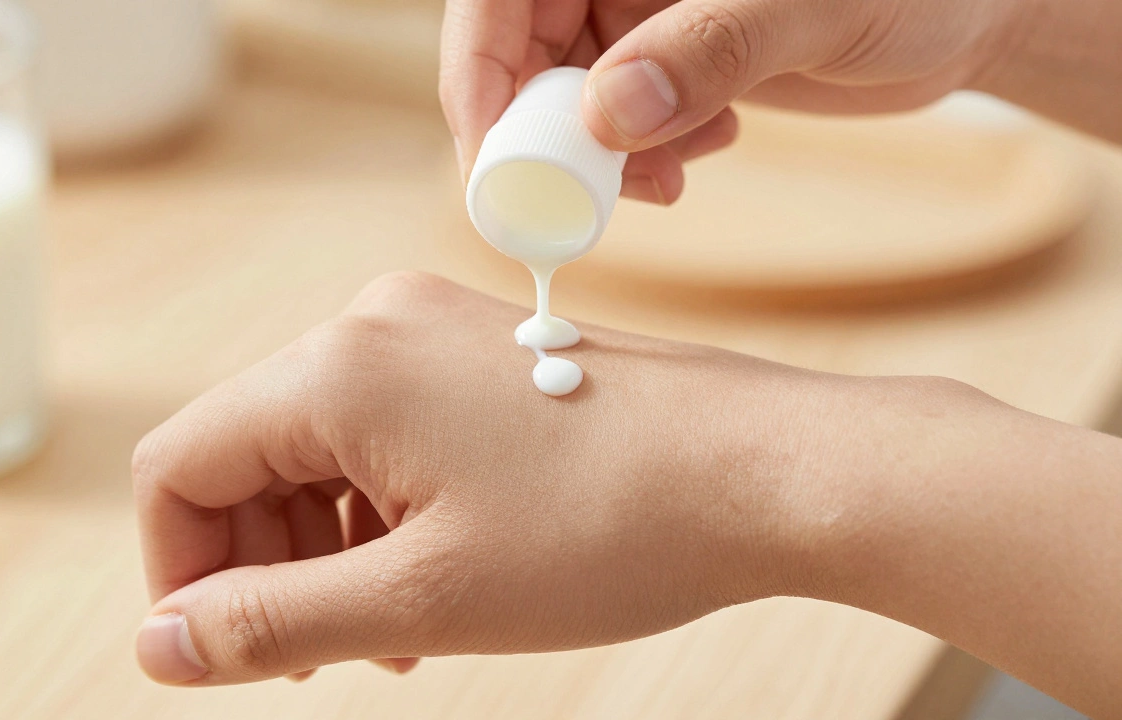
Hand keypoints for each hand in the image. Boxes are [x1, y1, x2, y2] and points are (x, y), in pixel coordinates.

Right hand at [131, 271, 867, 683]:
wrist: (763, 470)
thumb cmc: (610, 528)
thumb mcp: (422, 597)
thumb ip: (273, 621)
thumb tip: (160, 646)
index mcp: (337, 369)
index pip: (180, 466)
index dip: (181, 573)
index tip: (223, 655)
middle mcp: (371, 327)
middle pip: (244, 455)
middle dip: (259, 564)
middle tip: (315, 659)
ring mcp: (429, 332)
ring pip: (315, 451)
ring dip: (323, 548)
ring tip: (387, 632)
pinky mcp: (476, 356)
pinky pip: (384, 435)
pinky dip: (380, 513)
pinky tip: (430, 577)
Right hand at [440, 0, 1017, 203]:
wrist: (968, 17)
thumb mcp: (815, 8)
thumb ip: (713, 48)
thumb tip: (610, 114)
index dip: (480, 65)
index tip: (494, 152)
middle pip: (520, 45)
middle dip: (543, 128)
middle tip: (583, 195)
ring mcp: (641, 8)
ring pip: (565, 90)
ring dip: (596, 153)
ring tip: (665, 179)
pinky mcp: (667, 55)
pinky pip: (614, 115)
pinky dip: (639, 152)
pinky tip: (705, 151)